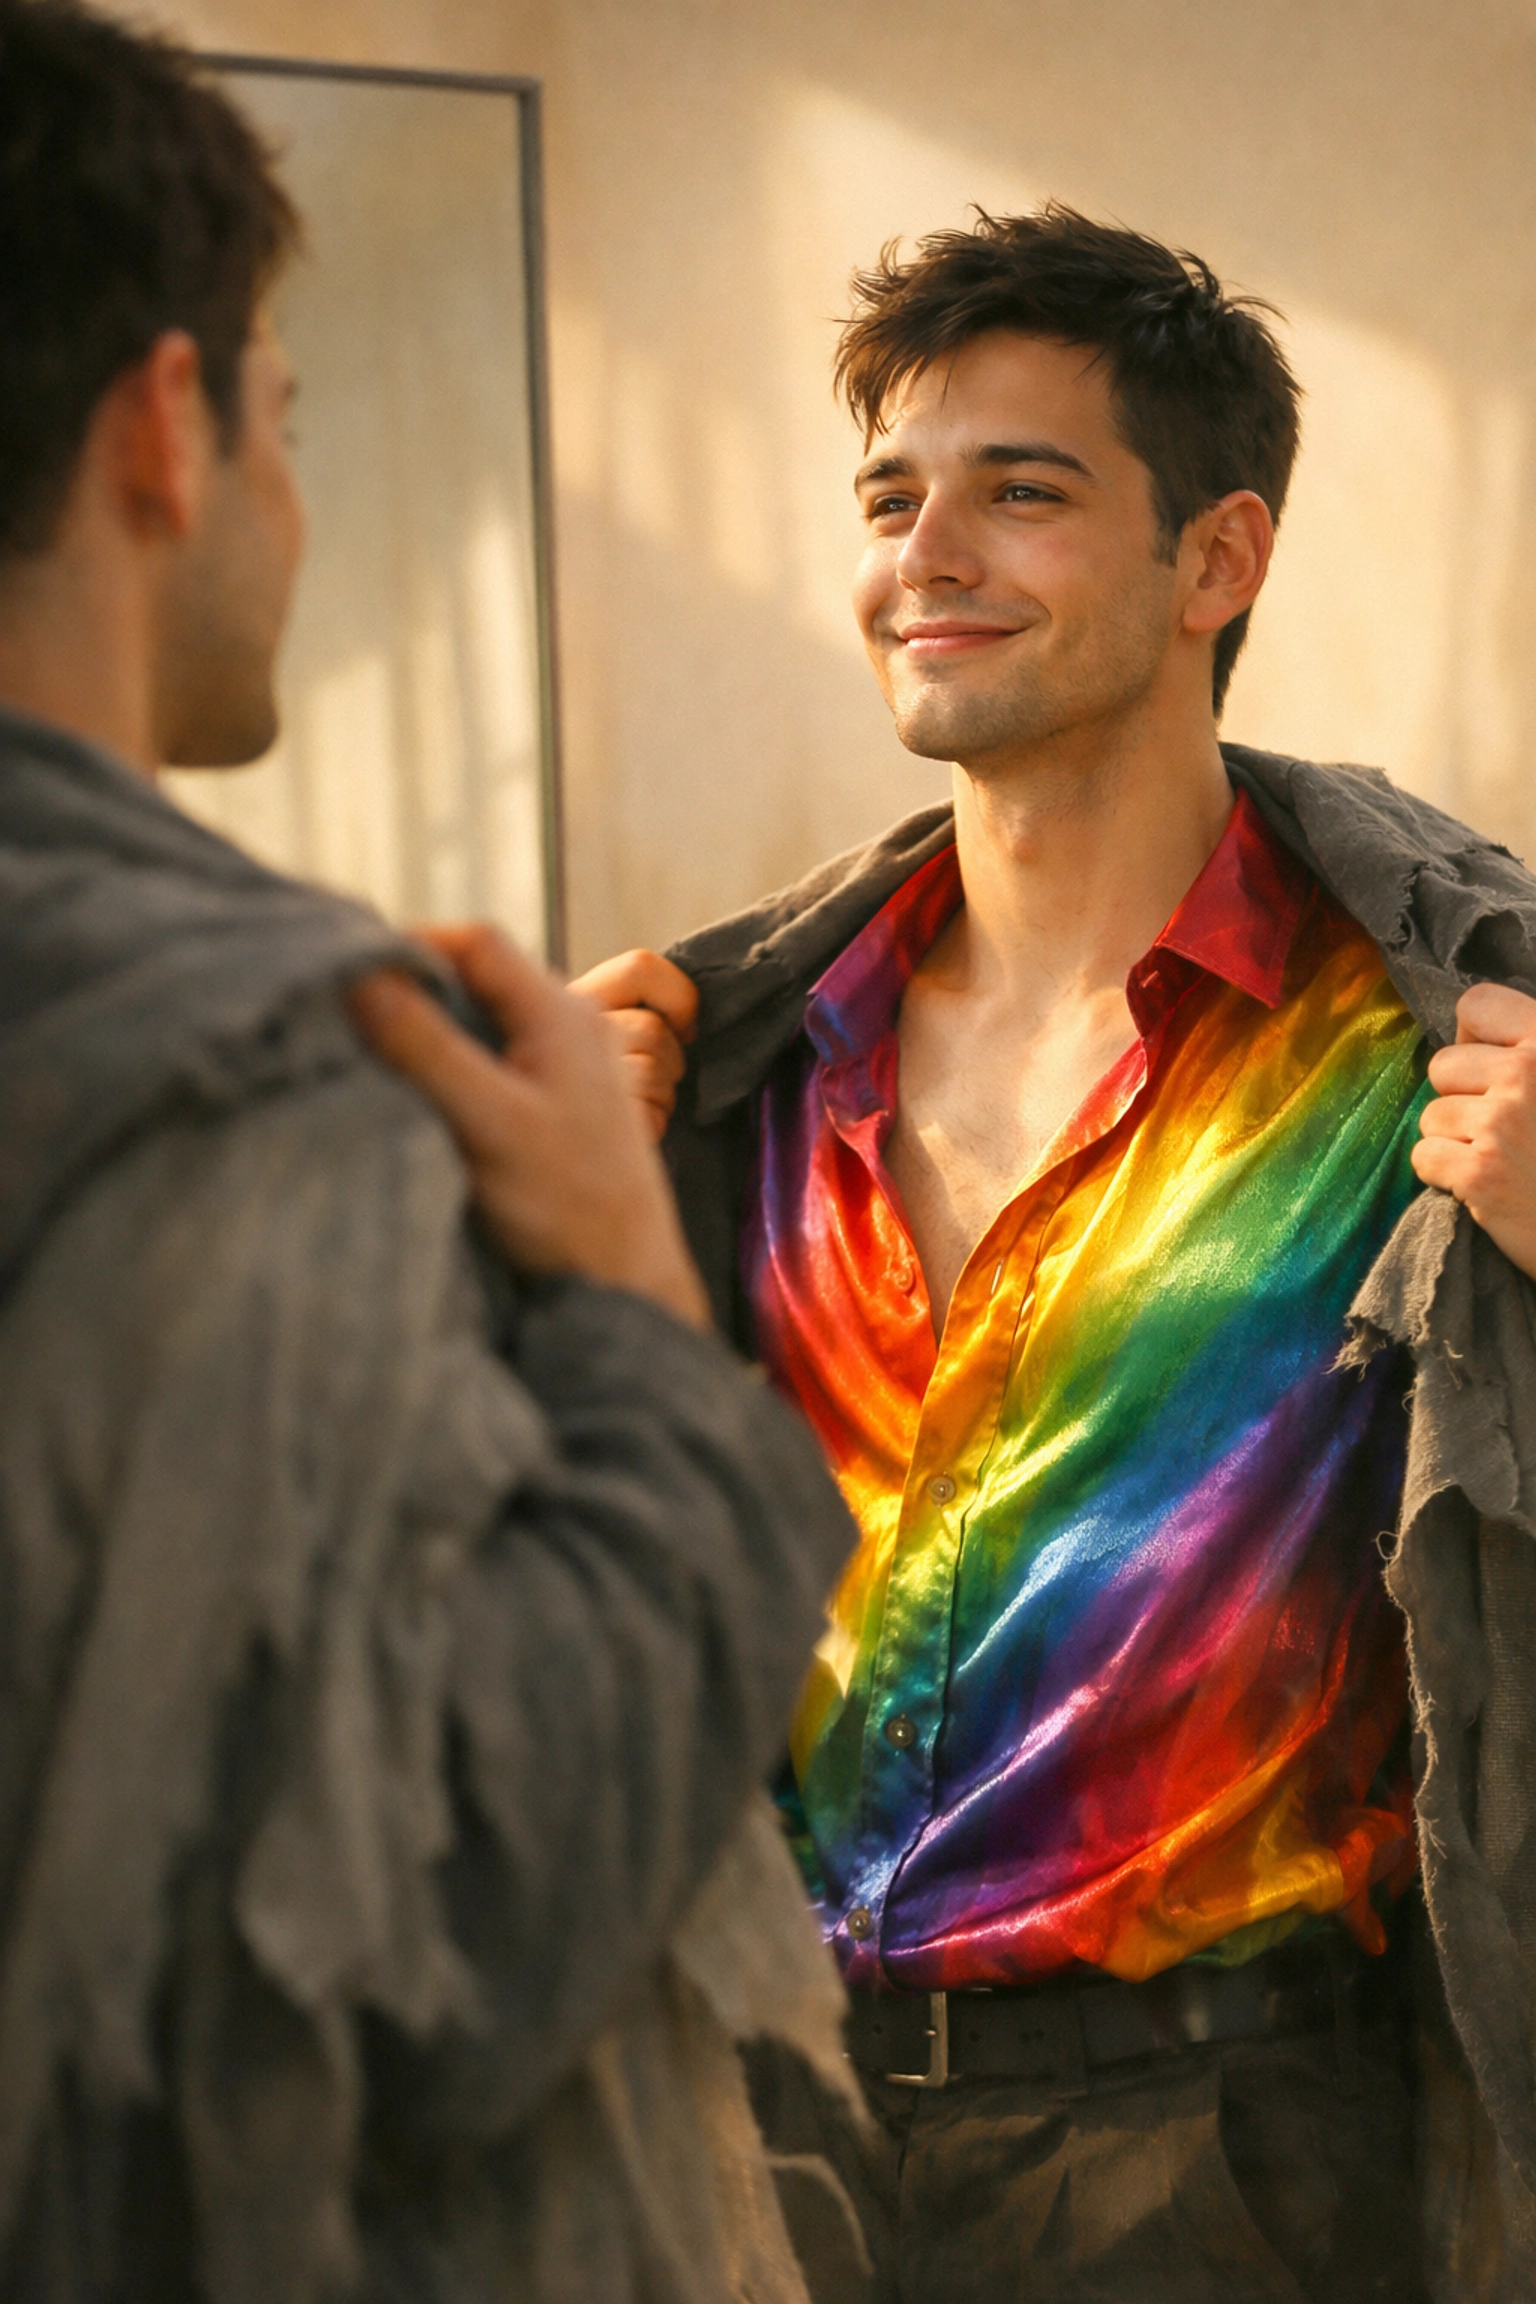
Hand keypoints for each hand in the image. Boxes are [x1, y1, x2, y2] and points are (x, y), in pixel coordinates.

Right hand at [349, 926, 708, 1326]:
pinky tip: (423, 1100)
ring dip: (432, 1033)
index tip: (351, 973)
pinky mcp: (559, 1108)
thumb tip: (363, 977)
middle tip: (351, 1018)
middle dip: (414, 991)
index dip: (410, 944)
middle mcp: (572, 1028)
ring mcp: (569, 1067)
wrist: (629, 1285)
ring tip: (377, 1058)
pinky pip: (497, 1063)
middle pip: (479, 979)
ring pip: (485, 1023)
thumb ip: (428, 1049)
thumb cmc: (569, 1209)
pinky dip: (454, 1069)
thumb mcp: (489, 1124)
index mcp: (562, 1015)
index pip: (476, 943)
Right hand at [566, 950, 696, 1142]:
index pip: (640, 967)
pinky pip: (651, 1112)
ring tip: (635, 1105)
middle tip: (647, 1080)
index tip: (685, 1028)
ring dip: (661, 1094)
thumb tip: (691, 1021)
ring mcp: (568, 1076)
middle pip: (653, 1029)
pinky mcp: (587, 1120)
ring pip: (654, 1070)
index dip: (680, 997)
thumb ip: (640, 1008)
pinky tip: (629, 1127)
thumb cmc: (599, 1095)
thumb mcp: (616, 1032)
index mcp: (570, 997)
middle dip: (668, 1059)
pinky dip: (653, 1122)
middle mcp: (559, 1028)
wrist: (575, 1153)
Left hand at [1413, 982, 1535, 1280]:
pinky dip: (1445, 1176)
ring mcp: (1502, 1123)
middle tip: (1504, 1128)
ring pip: (1431, 1115)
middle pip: (1442, 1065)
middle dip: (1462, 1097)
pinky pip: (1424, 1157)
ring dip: (1456, 1140)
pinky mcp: (1481, 1173)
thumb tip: (1470, 1033)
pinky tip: (1485, 1185)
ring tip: (1503, 1159)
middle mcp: (1528, 1073)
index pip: (1476, 1004)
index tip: (1491, 1067)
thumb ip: (1528, 1051)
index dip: (1473, 1037)